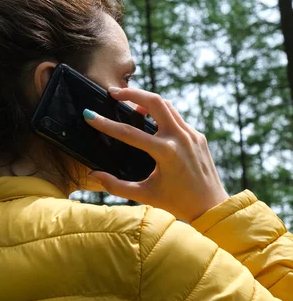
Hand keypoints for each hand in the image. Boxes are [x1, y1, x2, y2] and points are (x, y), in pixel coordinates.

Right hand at [83, 86, 228, 223]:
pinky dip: (161, 113)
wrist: (211, 207)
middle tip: (113, 92)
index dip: (106, 124)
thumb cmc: (176, 203)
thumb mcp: (144, 195)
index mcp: (165, 152)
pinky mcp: (198, 136)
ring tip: (129, 104)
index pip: (129, 133)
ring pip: (167, 105)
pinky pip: (176, 117)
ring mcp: (191, 134)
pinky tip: (150, 120)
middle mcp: (180, 138)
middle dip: (131, 93)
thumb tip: (93, 175)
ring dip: (146, 100)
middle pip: (154, 101)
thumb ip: (116, 186)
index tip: (89, 115)